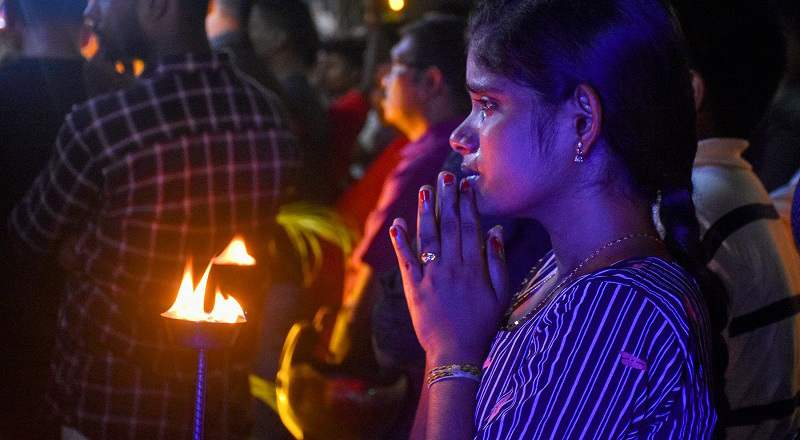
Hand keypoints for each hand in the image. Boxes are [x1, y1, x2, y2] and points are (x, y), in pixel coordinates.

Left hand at [389, 172, 508, 364]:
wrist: (456, 353)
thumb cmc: (482, 325)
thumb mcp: (500, 294)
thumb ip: (498, 261)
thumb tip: (496, 231)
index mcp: (474, 267)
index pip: (471, 228)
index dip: (467, 204)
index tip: (465, 184)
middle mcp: (452, 267)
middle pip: (449, 226)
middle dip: (446, 199)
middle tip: (444, 176)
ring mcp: (431, 277)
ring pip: (428, 237)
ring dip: (425, 212)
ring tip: (424, 190)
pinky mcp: (414, 288)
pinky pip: (406, 261)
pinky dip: (400, 242)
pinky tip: (397, 223)